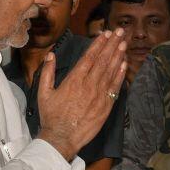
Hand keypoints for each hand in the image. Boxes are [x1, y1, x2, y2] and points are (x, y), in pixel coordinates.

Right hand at [37, 29, 126, 160]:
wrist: (62, 138)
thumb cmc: (52, 116)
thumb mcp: (43, 93)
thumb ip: (47, 72)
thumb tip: (51, 55)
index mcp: (74, 79)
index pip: (90, 56)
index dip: (99, 43)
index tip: (106, 33)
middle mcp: (89, 84)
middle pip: (104, 60)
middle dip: (112, 44)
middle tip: (121, 31)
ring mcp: (100, 95)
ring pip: (111, 71)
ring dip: (119, 55)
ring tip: (124, 43)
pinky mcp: (106, 105)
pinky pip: (115, 86)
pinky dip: (121, 74)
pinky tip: (125, 64)